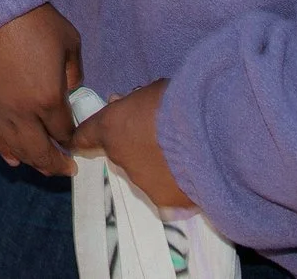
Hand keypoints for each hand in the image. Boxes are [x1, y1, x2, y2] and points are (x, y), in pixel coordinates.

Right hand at [0, 2, 82, 176]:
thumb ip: (74, 72)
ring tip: (45, 168)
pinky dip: (3, 150)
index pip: (65, 131)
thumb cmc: (32, 20)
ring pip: (17, 149)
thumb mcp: (69, 41)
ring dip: (33, 162)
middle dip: (57, 163)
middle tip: (67, 168)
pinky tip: (13, 159)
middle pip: (42, 151)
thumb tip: (70, 90)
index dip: (73, 138)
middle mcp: (23, 112)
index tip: (78, 139)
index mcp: (49, 98)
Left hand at [69, 80, 194, 210]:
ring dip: (158, 167)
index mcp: (111, 128)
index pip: (84, 136)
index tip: (86, 139)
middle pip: (121, 156)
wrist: (211, 132)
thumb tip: (135, 112)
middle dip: (135, 146)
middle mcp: (120, 159)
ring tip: (187, 155)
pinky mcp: (167, 203)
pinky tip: (196, 178)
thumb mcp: (153, 92)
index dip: (87, 137)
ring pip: (146, 177)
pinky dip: (179, 189)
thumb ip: (138, 106)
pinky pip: (169, 199)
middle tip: (160, 135)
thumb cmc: (181, 100)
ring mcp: (143, 184)